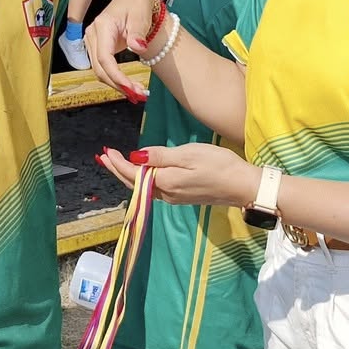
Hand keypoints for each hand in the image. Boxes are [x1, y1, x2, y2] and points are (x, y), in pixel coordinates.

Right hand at [86, 0, 163, 101]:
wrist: (133, 0)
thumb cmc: (137, 4)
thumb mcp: (141, 13)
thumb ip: (138, 31)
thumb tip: (137, 48)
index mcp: (102, 26)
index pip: (105, 58)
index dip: (116, 76)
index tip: (131, 88)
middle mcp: (93, 34)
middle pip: (100, 68)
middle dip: (118, 84)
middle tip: (138, 95)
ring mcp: (93, 41)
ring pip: (100, 70)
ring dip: (117, 84)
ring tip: (137, 92)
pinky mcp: (97, 47)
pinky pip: (104, 67)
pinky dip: (115, 78)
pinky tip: (129, 85)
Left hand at [97, 143, 261, 206]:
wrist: (243, 186)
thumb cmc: (219, 165)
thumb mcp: (189, 154)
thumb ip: (161, 156)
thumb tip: (135, 157)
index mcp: (165, 182)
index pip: (134, 173)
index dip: (118, 163)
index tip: (106, 151)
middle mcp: (166, 193)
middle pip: (134, 183)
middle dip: (117, 170)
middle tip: (104, 157)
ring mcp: (174, 197)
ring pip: (143, 187)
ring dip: (128, 175)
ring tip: (116, 163)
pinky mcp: (182, 196)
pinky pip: (154, 189)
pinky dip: (142, 179)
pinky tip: (142, 172)